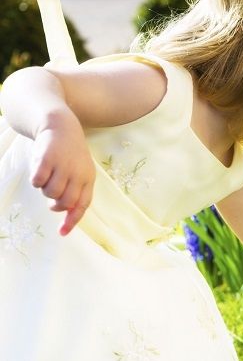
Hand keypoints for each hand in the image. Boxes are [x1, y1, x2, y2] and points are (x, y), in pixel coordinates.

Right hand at [30, 113, 94, 235]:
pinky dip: (36, 180)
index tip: (62, 233)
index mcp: (88, 178)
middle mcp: (78, 173)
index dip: (72, 220)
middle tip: (52, 197)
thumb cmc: (69, 155)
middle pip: (65, 202)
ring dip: (45, 190)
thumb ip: (75, 192)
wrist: (61, 127)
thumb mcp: (79, 172)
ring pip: (50, 193)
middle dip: (55, 204)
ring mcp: (63, 166)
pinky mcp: (47, 159)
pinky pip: (38, 181)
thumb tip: (64, 216)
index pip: (83, 204)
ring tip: (48, 177)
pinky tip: (39, 170)